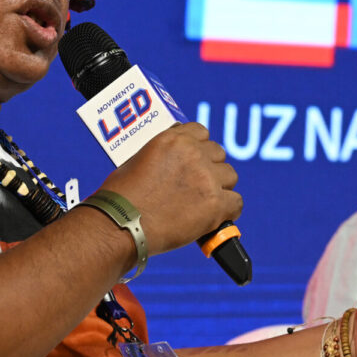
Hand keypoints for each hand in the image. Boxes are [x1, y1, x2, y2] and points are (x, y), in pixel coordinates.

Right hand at [101, 123, 240, 254]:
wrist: (120, 224)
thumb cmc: (121, 197)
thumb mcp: (138, 159)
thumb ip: (163, 154)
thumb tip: (174, 161)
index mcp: (173, 139)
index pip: (201, 132)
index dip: (199, 147)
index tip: (195, 159)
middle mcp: (192, 153)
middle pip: (218, 153)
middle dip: (210, 167)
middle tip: (198, 185)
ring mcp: (206, 178)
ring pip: (230, 176)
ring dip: (220, 187)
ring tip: (205, 202)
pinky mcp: (214, 204)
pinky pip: (236, 202)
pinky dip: (228, 211)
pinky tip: (216, 218)